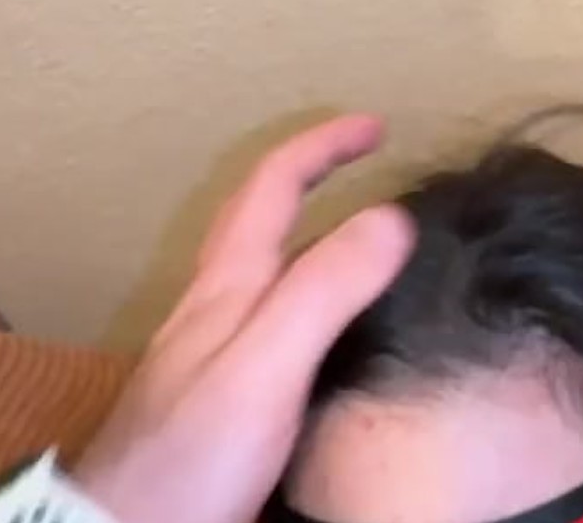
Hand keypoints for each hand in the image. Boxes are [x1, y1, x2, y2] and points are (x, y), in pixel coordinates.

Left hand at [71, 115, 414, 522]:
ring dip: (301, 226)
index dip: (323, 146)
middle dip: (309, 171)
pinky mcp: (219, 390)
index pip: (273, 185)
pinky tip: (316, 321)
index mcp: (227, 285)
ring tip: (348, 225)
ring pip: (259, 263)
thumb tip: (389, 215)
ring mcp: (211, 347)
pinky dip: (300, 288)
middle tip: (362, 156)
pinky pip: (266, 313)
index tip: (375, 127)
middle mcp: (215, 304)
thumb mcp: (264, 365)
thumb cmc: (193, 455)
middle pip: (258, 214)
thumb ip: (323, 290)